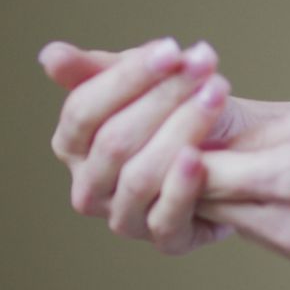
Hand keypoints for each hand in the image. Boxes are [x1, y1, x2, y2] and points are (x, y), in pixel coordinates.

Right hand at [39, 38, 240, 253]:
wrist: (240, 152)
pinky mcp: (166, 240)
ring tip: (216, 95)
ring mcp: (125, 218)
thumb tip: (50, 56)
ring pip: (139, 177)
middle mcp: (89, 188)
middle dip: (162, 98)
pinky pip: (166, 218)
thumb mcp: (144, 83)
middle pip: (114, 142)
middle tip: (204, 67)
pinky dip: (182, 186)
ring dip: (182, 130)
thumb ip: (99, 69)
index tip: (170, 49)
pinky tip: (200, 156)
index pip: (83, 111)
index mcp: (72, 146)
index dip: (126, 79)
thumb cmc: (181, 112)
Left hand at [197, 91, 289, 273]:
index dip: (181, 147)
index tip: (176, 128)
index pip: (199, 171)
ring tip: (240, 161)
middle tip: (193, 143)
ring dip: (229, 195)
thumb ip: (260, 130)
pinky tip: (280, 188)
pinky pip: (269, 238)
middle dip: (197, 175)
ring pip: (237, 222)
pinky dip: (262, 213)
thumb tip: (208, 134)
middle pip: (210, 203)